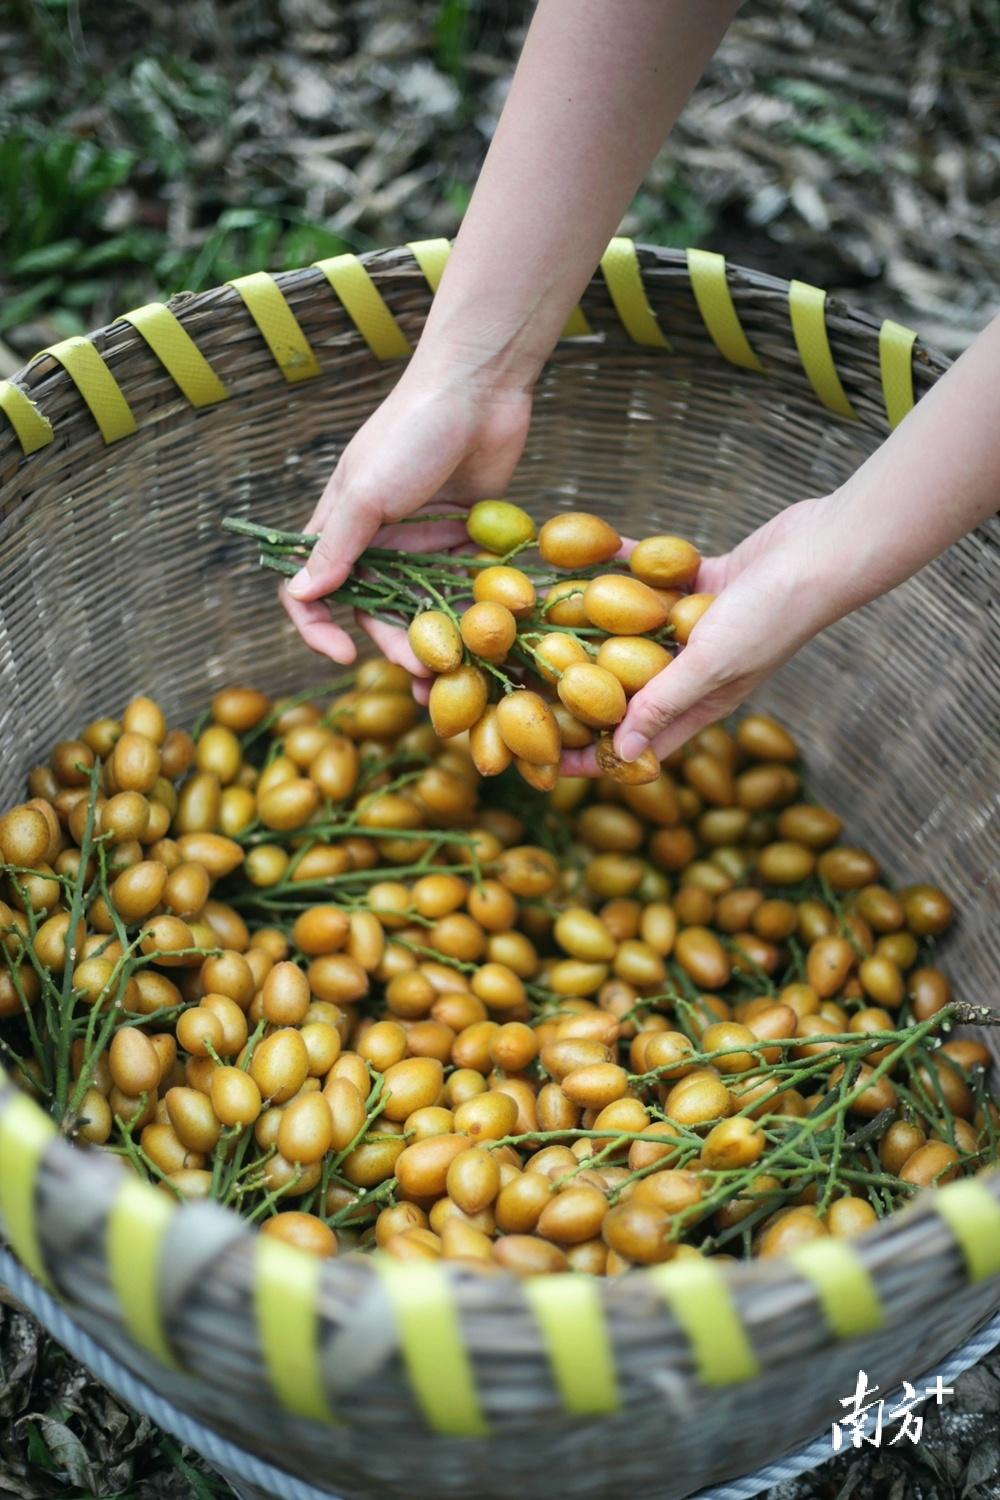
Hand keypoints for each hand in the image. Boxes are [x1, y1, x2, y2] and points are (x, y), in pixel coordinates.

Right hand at [281, 350, 532, 667]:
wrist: (480, 387)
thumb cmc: (413, 431)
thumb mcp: (368, 490)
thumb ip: (338, 544)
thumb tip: (302, 593)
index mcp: (340, 527)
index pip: (312, 590)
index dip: (318, 627)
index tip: (345, 654)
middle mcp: (378, 539)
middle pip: (377, 609)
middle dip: (397, 646)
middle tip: (426, 674)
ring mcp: (422, 539)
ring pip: (424, 604)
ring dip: (439, 639)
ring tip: (462, 671)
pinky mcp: (465, 535)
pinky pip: (464, 583)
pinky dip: (475, 608)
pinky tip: (492, 634)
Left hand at [562, 497, 846, 773]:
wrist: (824, 552)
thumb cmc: (772, 616)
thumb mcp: (711, 666)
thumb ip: (664, 704)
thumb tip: (621, 755)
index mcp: (703, 703)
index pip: (638, 744)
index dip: (592, 758)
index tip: (544, 765)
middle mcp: (697, 668)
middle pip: (625, 689)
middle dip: (577, 692)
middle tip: (522, 689)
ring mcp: (699, 624)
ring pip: (631, 630)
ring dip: (589, 622)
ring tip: (537, 617)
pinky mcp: (702, 581)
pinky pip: (650, 576)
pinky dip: (621, 566)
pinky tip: (581, 552)